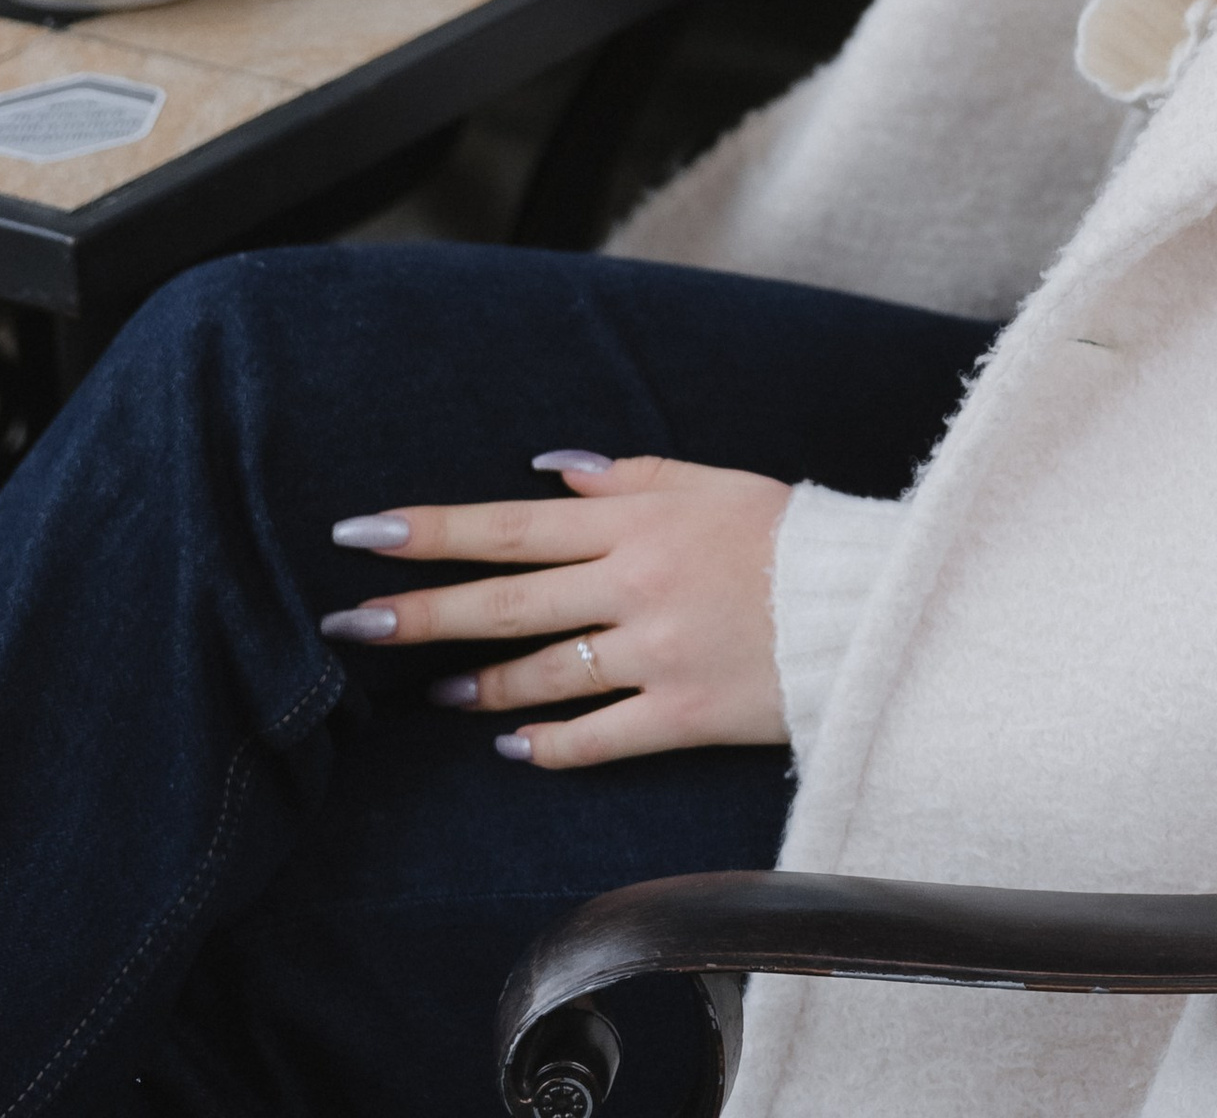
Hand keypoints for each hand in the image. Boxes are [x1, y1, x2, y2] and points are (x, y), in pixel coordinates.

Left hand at [320, 454, 792, 767]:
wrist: (866, 603)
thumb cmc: (785, 532)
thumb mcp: (710, 480)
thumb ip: (627, 474)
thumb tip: (549, 471)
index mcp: (636, 520)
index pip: (510, 524)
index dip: (433, 530)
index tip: (362, 534)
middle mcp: (633, 584)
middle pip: (506, 600)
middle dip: (420, 613)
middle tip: (350, 626)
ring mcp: (655, 652)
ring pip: (541, 673)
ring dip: (478, 684)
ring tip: (433, 691)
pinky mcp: (682, 712)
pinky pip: (597, 736)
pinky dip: (549, 742)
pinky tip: (511, 745)